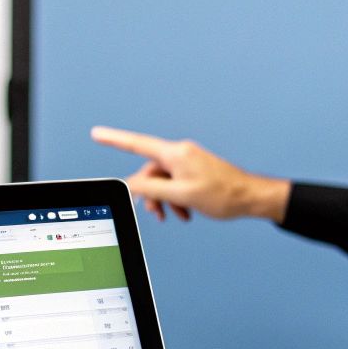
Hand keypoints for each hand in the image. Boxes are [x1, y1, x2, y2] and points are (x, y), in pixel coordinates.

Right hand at [90, 127, 291, 222]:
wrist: (250, 197)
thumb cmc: (223, 195)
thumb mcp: (181, 195)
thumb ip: (152, 189)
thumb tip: (130, 184)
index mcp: (175, 154)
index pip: (138, 144)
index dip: (114, 139)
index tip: (97, 134)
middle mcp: (180, 153)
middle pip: (150, 172)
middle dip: (150, 193)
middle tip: (156, 213)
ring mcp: (188, 162)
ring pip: (163, 181)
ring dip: (165, 200)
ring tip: (176, 215)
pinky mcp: (195, 170)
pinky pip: (175, 183)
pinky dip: (176, 198)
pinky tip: (186, 212)